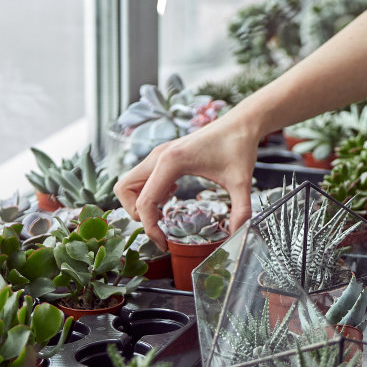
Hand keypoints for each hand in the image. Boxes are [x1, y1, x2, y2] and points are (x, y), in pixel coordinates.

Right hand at [114, 107, 263, 249]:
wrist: (241, 123)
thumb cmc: (239, 146)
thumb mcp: (241, 181)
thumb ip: (241, 210)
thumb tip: (239, 234)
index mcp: (171, 162)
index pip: (144, 202)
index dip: (150, 228)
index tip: (165, 243)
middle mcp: (158, 156)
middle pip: (124, 190)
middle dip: (136, 213)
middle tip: (160, 225)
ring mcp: (159, 154)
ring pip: (129, 183)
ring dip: (139, 202)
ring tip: (164, 210)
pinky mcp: (164, 154)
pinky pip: (142, 177)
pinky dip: (148, 191)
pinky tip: (171, 193)